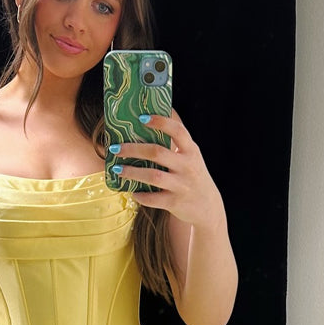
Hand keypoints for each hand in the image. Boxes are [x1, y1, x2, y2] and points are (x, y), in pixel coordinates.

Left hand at [110, 114, 224, 229]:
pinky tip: (133, 192)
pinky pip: (153, 199)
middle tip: (116, 148)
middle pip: (157, 153)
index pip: (177, 131)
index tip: (141, 118)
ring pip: (152, 176)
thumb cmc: (192, 176)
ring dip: (132, 172)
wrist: (207, 206)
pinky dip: (140, 196)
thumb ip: (176, 143)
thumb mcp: (190, 157)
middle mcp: (187, 166)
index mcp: (191, 151)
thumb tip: (152, 120)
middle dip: (133, 149)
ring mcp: (181, 185)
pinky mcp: (175, 203)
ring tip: (116, 169)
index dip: (160, 122)